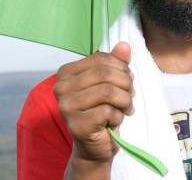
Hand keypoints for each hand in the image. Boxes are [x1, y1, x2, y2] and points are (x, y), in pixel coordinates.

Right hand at [54, 42, 134, 164]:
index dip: (121, 67)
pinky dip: (118, 116)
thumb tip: (125, 45)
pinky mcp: (77, 125)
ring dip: (125, 100)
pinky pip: (108, 111)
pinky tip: (115, 120)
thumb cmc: (101, 111)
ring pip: (108, 92)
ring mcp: (66, 107)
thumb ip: (116, 63)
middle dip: (125, 83)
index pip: (100, 58)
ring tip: (127, 107)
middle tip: (131, 94)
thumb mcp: (110, 84)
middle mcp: (61, 88)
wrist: (94, 146)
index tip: (128, 79)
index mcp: (66, 73)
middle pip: (105, 74)